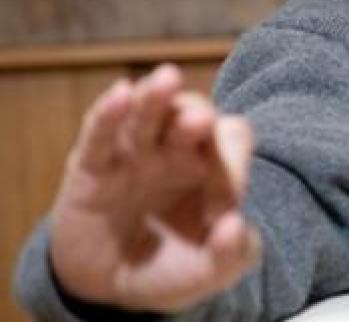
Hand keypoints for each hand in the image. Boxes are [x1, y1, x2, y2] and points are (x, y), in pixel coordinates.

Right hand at [48, 64, 260, 312]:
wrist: (111, 287)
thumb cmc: (170, 268)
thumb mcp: (208, 273)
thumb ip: (231, 254)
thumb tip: (236, 227)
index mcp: (213, 168)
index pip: (231, 141)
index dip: (232, 162)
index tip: (225, 205)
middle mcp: (176, 152)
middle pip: (191, 115)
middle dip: (196, 116)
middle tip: (199, 121)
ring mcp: (134, 155)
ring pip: (147, 115)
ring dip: (155, 98)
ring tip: (165, 79)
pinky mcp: (93, 167)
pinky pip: (100, 134)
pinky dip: (108, 114)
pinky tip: (120, 94)